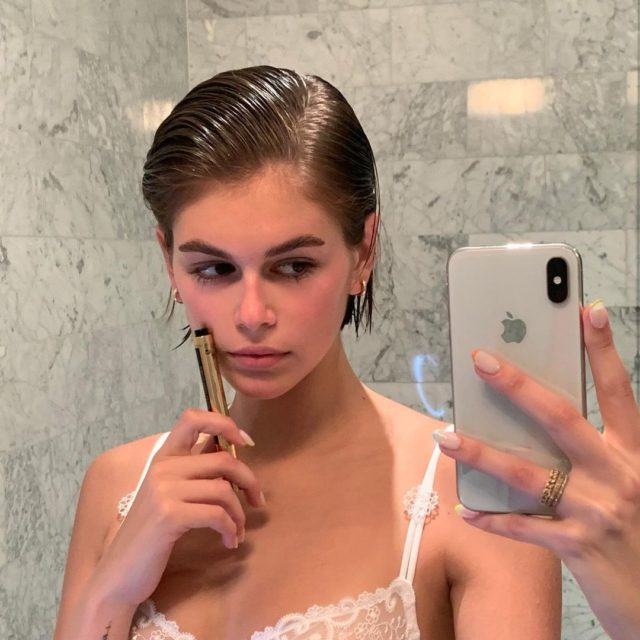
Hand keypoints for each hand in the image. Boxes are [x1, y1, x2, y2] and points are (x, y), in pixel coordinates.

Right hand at [90, 409, 264, 608]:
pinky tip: (229, 541)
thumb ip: (194, 471)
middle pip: (222, 460)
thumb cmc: (150, 535)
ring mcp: (164, 490)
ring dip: (239, 514)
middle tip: (257, 501)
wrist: (118, 574)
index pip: (193, 418)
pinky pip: (217, 515)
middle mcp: (162, 468)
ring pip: (224, 490)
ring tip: (238, 530)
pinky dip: (230, 529)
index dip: (224, 423)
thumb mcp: (169, 494)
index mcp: (163, 457)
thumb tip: (229, 451)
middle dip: (249, 481)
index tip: (244, 442)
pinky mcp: (169, 515)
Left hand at [435, 300, 639, 638]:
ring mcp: (598, 510)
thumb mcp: (626, 482)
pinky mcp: (580, 547)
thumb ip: (590, 453)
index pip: (618, 391)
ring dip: (482, 453)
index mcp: (632, 453)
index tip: (588, 309)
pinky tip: (463, 508)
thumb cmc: (637, 531)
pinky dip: (492, 518)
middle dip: (517, 385)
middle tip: (480, 359)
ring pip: (529, 472)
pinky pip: (524, 528)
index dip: (603, 349)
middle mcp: (618, 474)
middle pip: (561, 418)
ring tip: (446, 436)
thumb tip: (529, 424)